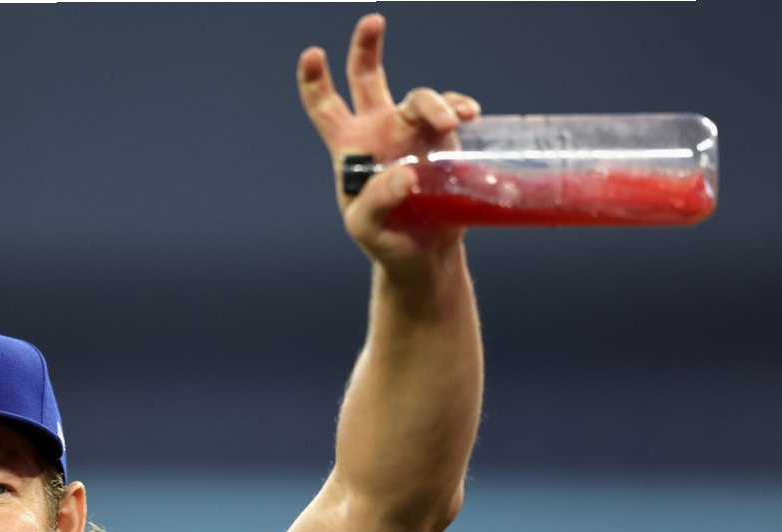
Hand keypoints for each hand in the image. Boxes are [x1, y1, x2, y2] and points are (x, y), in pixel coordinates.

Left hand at [298, 14, 480, 265]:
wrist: (424, 257)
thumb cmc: (386, 241)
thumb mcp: (366, 226)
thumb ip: (377, 200)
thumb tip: (408, 172)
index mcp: (350, 147)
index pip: (325, 107)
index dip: (315, 79)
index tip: (313, 53)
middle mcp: (379, 131)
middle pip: (367, 78)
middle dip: (367, 47)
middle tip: (373, 21)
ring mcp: (412, 134)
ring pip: (418, 98)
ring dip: (433, 104)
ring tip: (450, 123)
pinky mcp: (444, 143)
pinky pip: (451, 112)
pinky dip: (459, 107)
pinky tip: (468, 115)